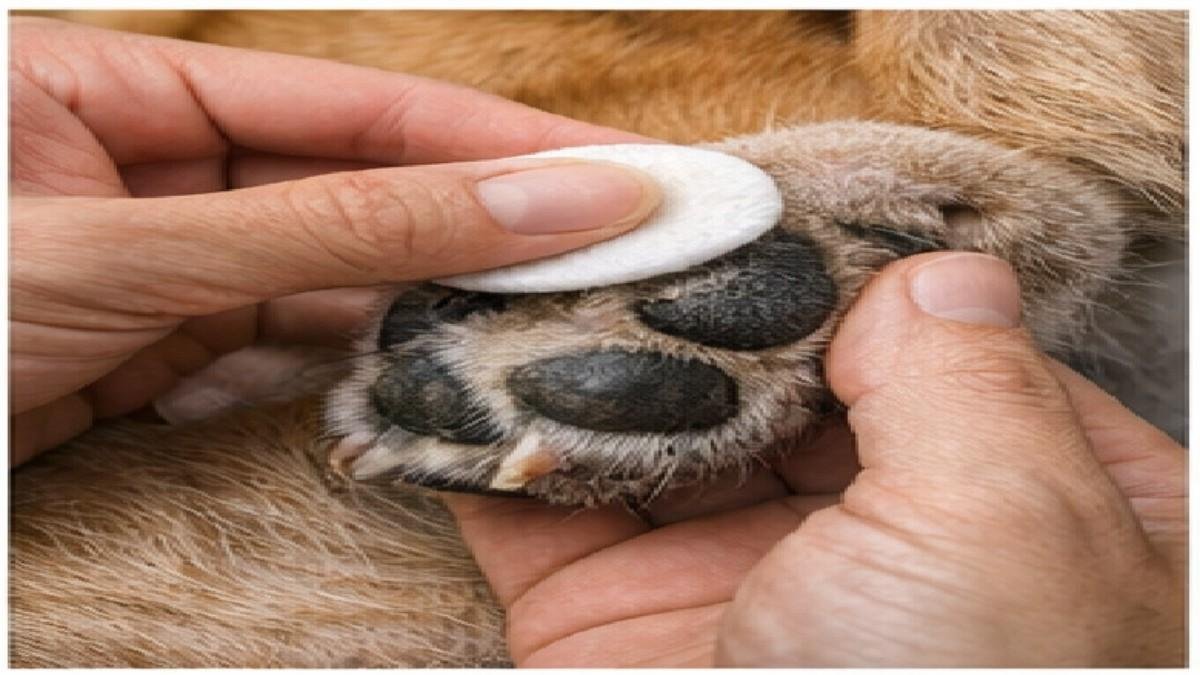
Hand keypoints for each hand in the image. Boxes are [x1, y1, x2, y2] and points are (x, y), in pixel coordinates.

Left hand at [10, 17, 659, 463]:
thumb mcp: (134, 248)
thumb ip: (341, 226)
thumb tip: (526, 197)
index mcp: (115, 81)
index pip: (357, 105)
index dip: (496, 140)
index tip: (622, 171)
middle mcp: (148, 162)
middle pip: (361, 190)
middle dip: (483, 229)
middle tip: (618, 256)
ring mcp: (160, 263)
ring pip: (335, 280)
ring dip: (430, 310)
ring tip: (547, 325)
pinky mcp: (160, 352)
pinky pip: (287, 353)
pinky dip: (355, 372)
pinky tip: (430, 378)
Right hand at [444, 252, 1185, 666]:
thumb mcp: (1011, 528)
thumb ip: (969, 373)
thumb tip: (938, 271)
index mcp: (1021, 505)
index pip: (925, 337)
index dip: (838, 261)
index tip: (754, 193)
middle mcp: (875, 535)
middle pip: (765, 368)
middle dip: (682, 295)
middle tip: (609, 214)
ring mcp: (733, 575)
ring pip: (644, 422)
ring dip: (572, 348)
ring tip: (511, 262)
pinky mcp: (611, 617)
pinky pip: (538, 502)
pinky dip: (485, 436)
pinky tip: (444, 363)